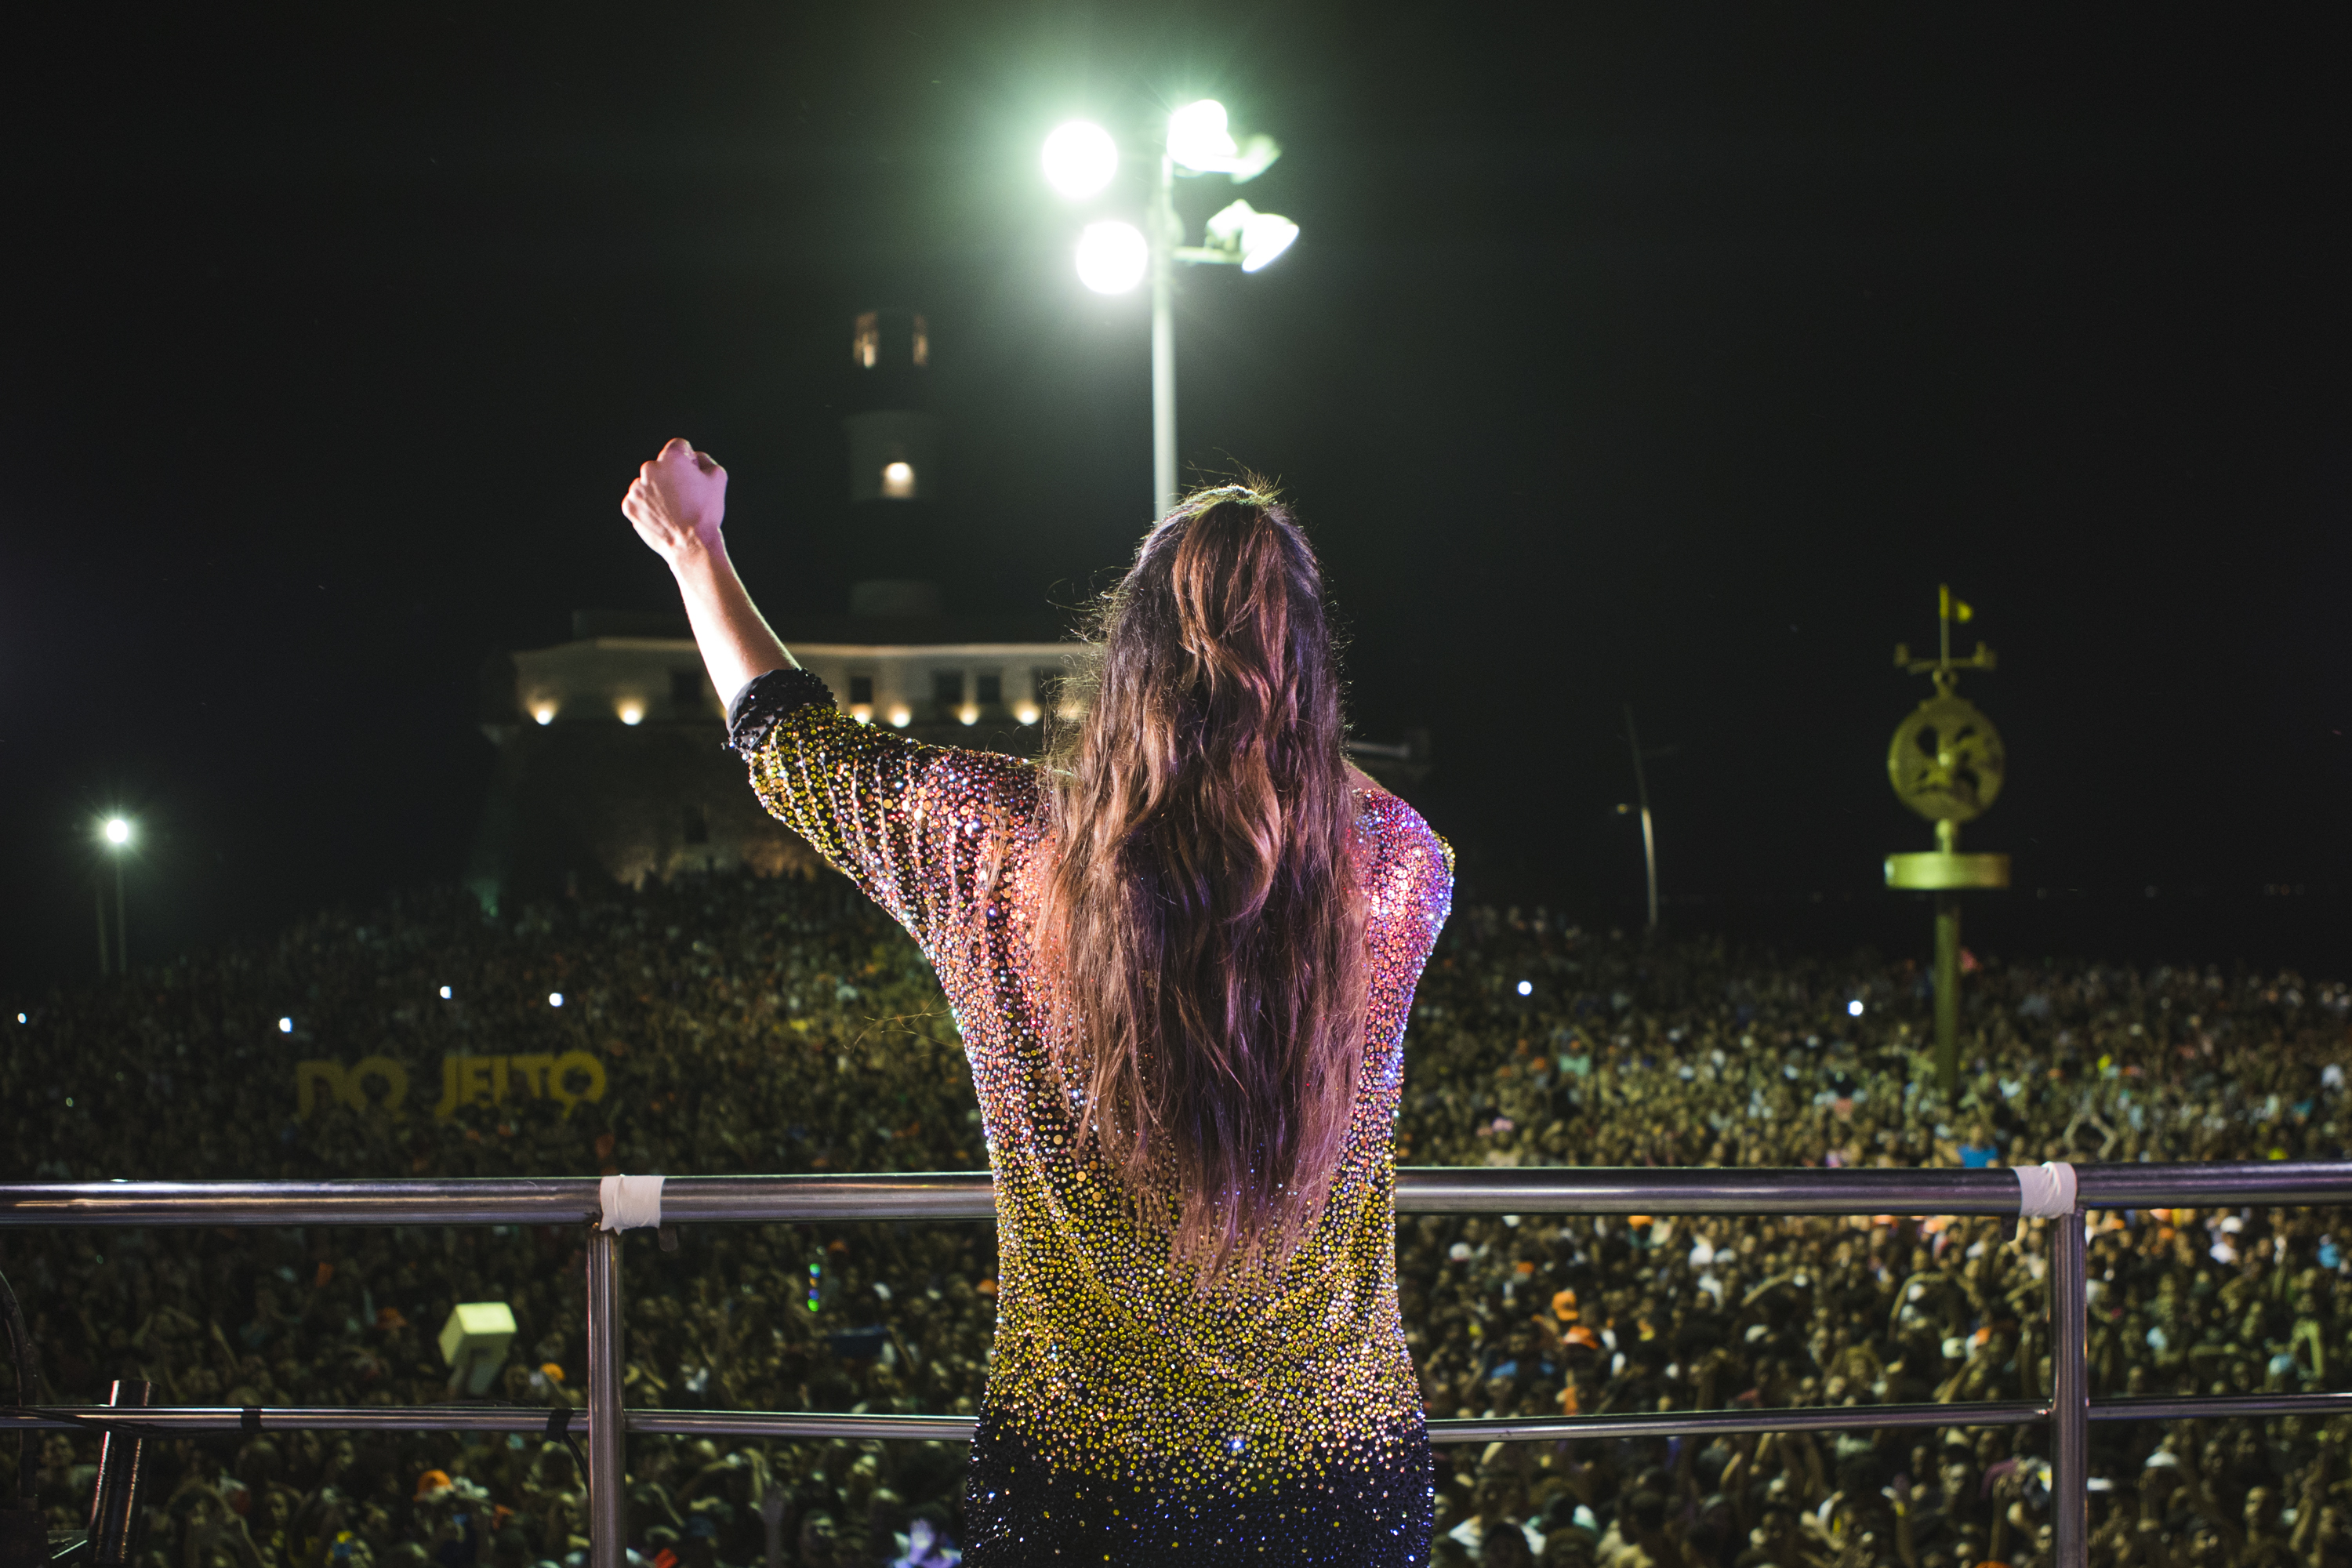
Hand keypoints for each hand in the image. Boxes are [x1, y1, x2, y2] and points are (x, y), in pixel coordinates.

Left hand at [623, 438, 728, 564]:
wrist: (691, 544)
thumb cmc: (706, 512)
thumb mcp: (718, 478)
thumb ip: (706, 460)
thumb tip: (694, 458)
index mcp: (671, 458)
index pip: (679, 447)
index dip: (690, 460)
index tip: (694, 477)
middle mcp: (649, 468)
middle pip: (662, 465)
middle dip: (672, 476)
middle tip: (686, 498)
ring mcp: (636, 489)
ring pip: (649, 483)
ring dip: (658, 491)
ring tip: (674, 511)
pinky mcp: (629, 506)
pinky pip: (639, 501)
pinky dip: (648, 507)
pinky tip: (663, 517)